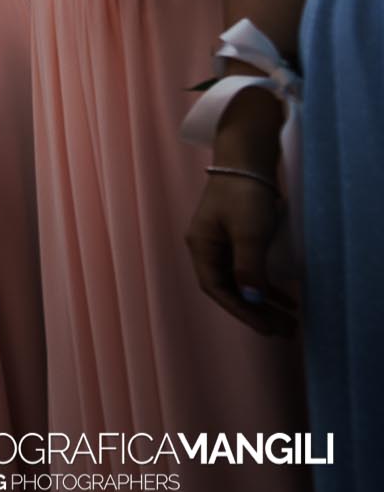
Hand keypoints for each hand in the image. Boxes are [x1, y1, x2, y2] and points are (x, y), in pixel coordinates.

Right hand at [186, 173, 295, 335]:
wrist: (246, 159)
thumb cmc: (242, 192)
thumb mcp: (249, 231)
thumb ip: (249, 266)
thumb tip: (252, 299)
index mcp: (201, 247)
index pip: (217, 289)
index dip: (241, 311)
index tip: (266, 328)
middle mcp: (207, 248)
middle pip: (230, 289)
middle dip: (257, 312)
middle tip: (284, 331)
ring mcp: (222, 244)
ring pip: (241, 282)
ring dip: (264, 302)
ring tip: (289, 321)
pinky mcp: (237, 238)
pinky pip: (250, 270)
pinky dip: (266, 286)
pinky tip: (285, 298)